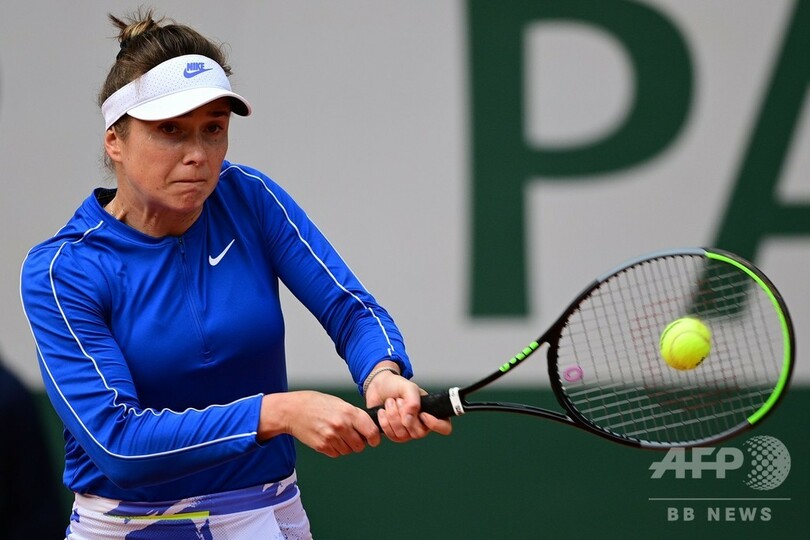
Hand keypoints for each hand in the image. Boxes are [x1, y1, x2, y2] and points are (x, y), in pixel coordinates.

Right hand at [258, 391, 379, 457]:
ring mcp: (331, 437)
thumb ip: (354, 415)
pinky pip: (336, 453)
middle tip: (351, 435)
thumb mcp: (339, 403)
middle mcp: (341, 426)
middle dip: (358, 443)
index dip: (375, 438)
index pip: (371, 431)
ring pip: (348, 451)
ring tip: (336, 434)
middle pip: (360, 445)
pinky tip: (328, 437)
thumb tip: (368, 429)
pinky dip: (335, 449)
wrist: (293, 410)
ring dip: (346, 446)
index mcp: (348, 412)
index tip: (374, 440)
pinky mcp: (322, 446)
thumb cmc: (316, 404)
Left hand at [364, 364, 451, 441]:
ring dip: (393, 416)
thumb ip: (413, 401)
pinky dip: (385, 422)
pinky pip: (392, 436)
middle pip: (419, 433)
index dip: (435, 424)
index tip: (422, 413)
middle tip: (399, 400)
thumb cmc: (397, 386)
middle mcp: (422, 425)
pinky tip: (382, 411)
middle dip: (404, 414)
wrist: (379, 387)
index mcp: (432, 412)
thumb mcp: (408, 387)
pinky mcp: (394, 434)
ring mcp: (408, 432)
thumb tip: (408, 421)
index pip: (445, 427)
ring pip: (403, 436)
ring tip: (389, 402)